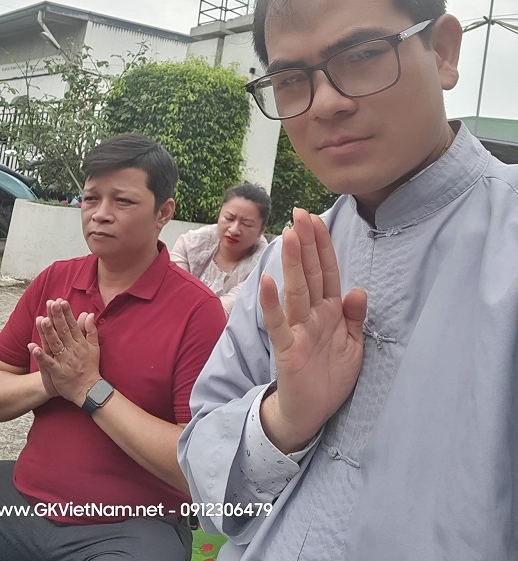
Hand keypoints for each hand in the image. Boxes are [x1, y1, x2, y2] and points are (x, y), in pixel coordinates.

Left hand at [28, 299, 101, 406]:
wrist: (89, 390)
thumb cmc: (91, 367)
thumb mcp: (95, 347)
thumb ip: (91, 330)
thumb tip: (88, 314)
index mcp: (81, 343)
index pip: (73, 325)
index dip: (66, 313)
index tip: (61, 301)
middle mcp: (73, 350)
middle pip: (63, 331)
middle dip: (57, 317)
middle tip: (51, 303)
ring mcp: (65, 361)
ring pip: (55, 344)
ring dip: (48, 332)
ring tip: (42, 320)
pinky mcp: (58, 372)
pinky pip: (48, 363)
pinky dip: (41, 356)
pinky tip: (32, 347)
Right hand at [259, 208, 366, 452]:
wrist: (311, 413)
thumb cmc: (330, 376)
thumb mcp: (353, 345)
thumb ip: (355, 317)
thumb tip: (357, 289)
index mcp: (331, 311)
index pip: (327, 271)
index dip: (322, 245)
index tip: (315, 218)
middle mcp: (313, 314)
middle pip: (310, 273)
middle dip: (306, 243)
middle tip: (299, 213)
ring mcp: (298, 329)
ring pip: (296, 290)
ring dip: (292, 263)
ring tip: (288, 235)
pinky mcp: (288, 349)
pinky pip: (279, 323)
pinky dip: (272, 303)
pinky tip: (267, 282)